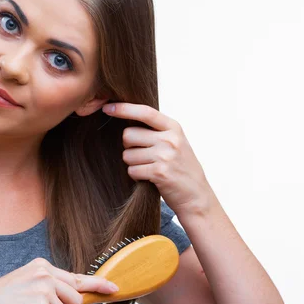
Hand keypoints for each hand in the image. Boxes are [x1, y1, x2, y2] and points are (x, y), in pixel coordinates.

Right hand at [0, 257, 117, 303]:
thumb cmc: (1, 299)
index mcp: (43, 266)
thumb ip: (50, 287)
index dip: (98, 285)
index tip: (113, 288)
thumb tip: (76, 299)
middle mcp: (45, 274)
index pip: (77, 277)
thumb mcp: (28, 283)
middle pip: (77, 302)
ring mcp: (42, 289)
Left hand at [102, 102, 213, 216]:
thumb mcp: (175, 142)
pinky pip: (132, 170)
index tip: (107, 107)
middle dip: (129, 147)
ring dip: (133, 164)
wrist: (196, 195)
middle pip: (128, 135)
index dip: (124, 109)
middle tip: (143, 156)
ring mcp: (165, 155)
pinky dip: (136, 175)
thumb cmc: (181, 167)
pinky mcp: (159, 172)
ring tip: (149, 168)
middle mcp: (170, 139)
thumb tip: (125, 117)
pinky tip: (149, 177)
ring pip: (127, 155)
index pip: (144, 112)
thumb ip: (156, 130)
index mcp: (173, 127)